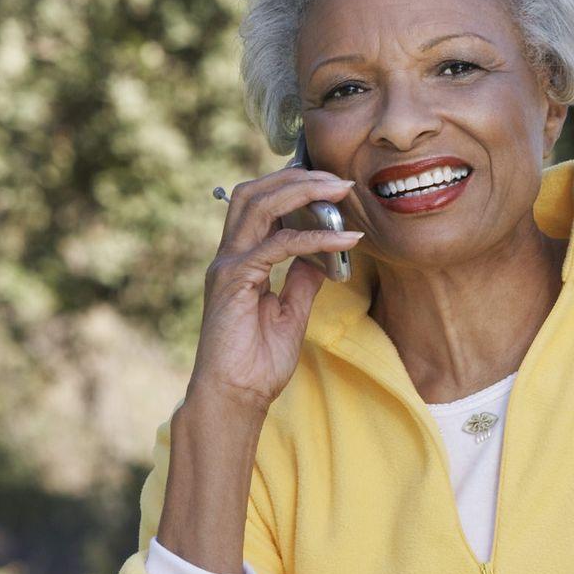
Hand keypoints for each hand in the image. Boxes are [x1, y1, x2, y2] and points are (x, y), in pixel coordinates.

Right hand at [190, 167, 363, 415]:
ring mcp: (228, 265)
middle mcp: (230, 256)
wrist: (235, 396)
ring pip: (260, 205)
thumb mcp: (291, 313)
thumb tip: (324, 255)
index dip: (294, 187)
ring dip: (303, 191)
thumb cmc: (257, 363)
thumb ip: (303, 280)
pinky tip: (345, 238)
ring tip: (342, 190)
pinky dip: (315, 237)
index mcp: (241, 260)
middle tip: (340, 177)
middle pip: (256, 192)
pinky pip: (279, 245)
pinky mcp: (234, 280)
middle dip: (298, 176)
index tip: (335, 187)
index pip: (262, 204)